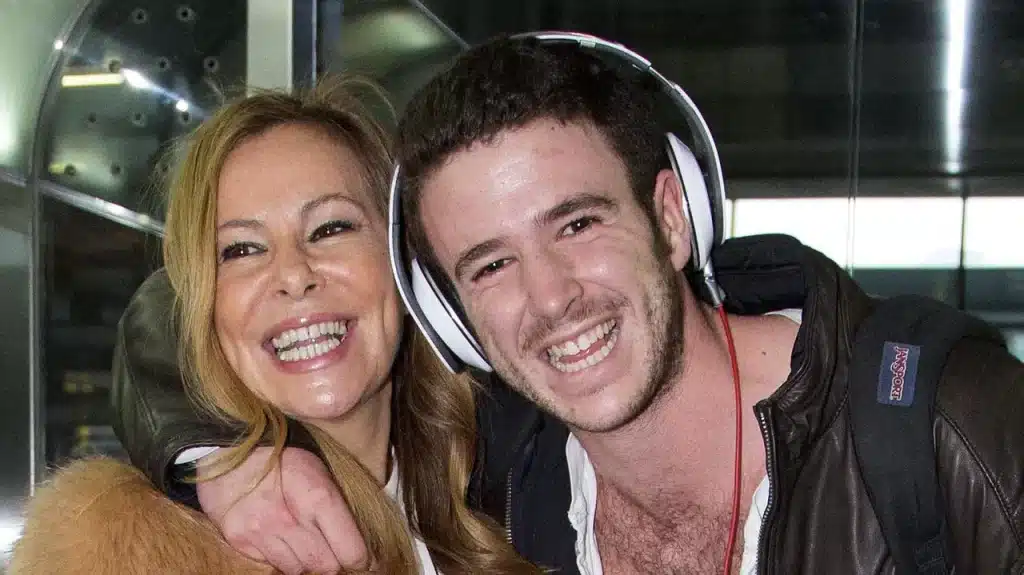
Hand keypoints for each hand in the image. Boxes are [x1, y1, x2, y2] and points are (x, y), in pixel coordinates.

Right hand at [196, 446, 368, 574]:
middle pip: (325, 566)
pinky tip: (280, 537)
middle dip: (333, 560)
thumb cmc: (282, 458)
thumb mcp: (318, 469)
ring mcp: (261, 532)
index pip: (350, 549)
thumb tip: (361, 541)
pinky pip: (271, 565)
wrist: (229, 451)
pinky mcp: (240, 541)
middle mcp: (288, 518)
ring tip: (304, 540)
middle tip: (332, 548)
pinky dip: (281, 557)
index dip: (360, 558)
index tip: (362, 558)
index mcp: (316, 495)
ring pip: (298, 569)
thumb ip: (338, 504)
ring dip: (306, 560)